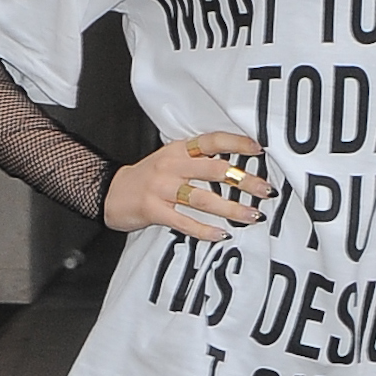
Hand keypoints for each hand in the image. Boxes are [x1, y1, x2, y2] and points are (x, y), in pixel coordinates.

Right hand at [103, 131, 272, 241]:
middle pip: (214, 170)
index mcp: (178, 150)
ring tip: (252, 216)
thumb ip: (197, 160)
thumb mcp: (170, 159)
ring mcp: (161, 188)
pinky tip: (221, 234)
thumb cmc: (147, 177)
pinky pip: (183, 221)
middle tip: (265, 190)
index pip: (211, 141)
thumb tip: (235, 167)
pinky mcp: (153, 210)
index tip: (258, 150)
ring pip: (203, 199)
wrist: (110, 192)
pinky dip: (204, 230)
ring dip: (231, 209)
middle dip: (244, 181)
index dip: (236, 143)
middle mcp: (171, 166)